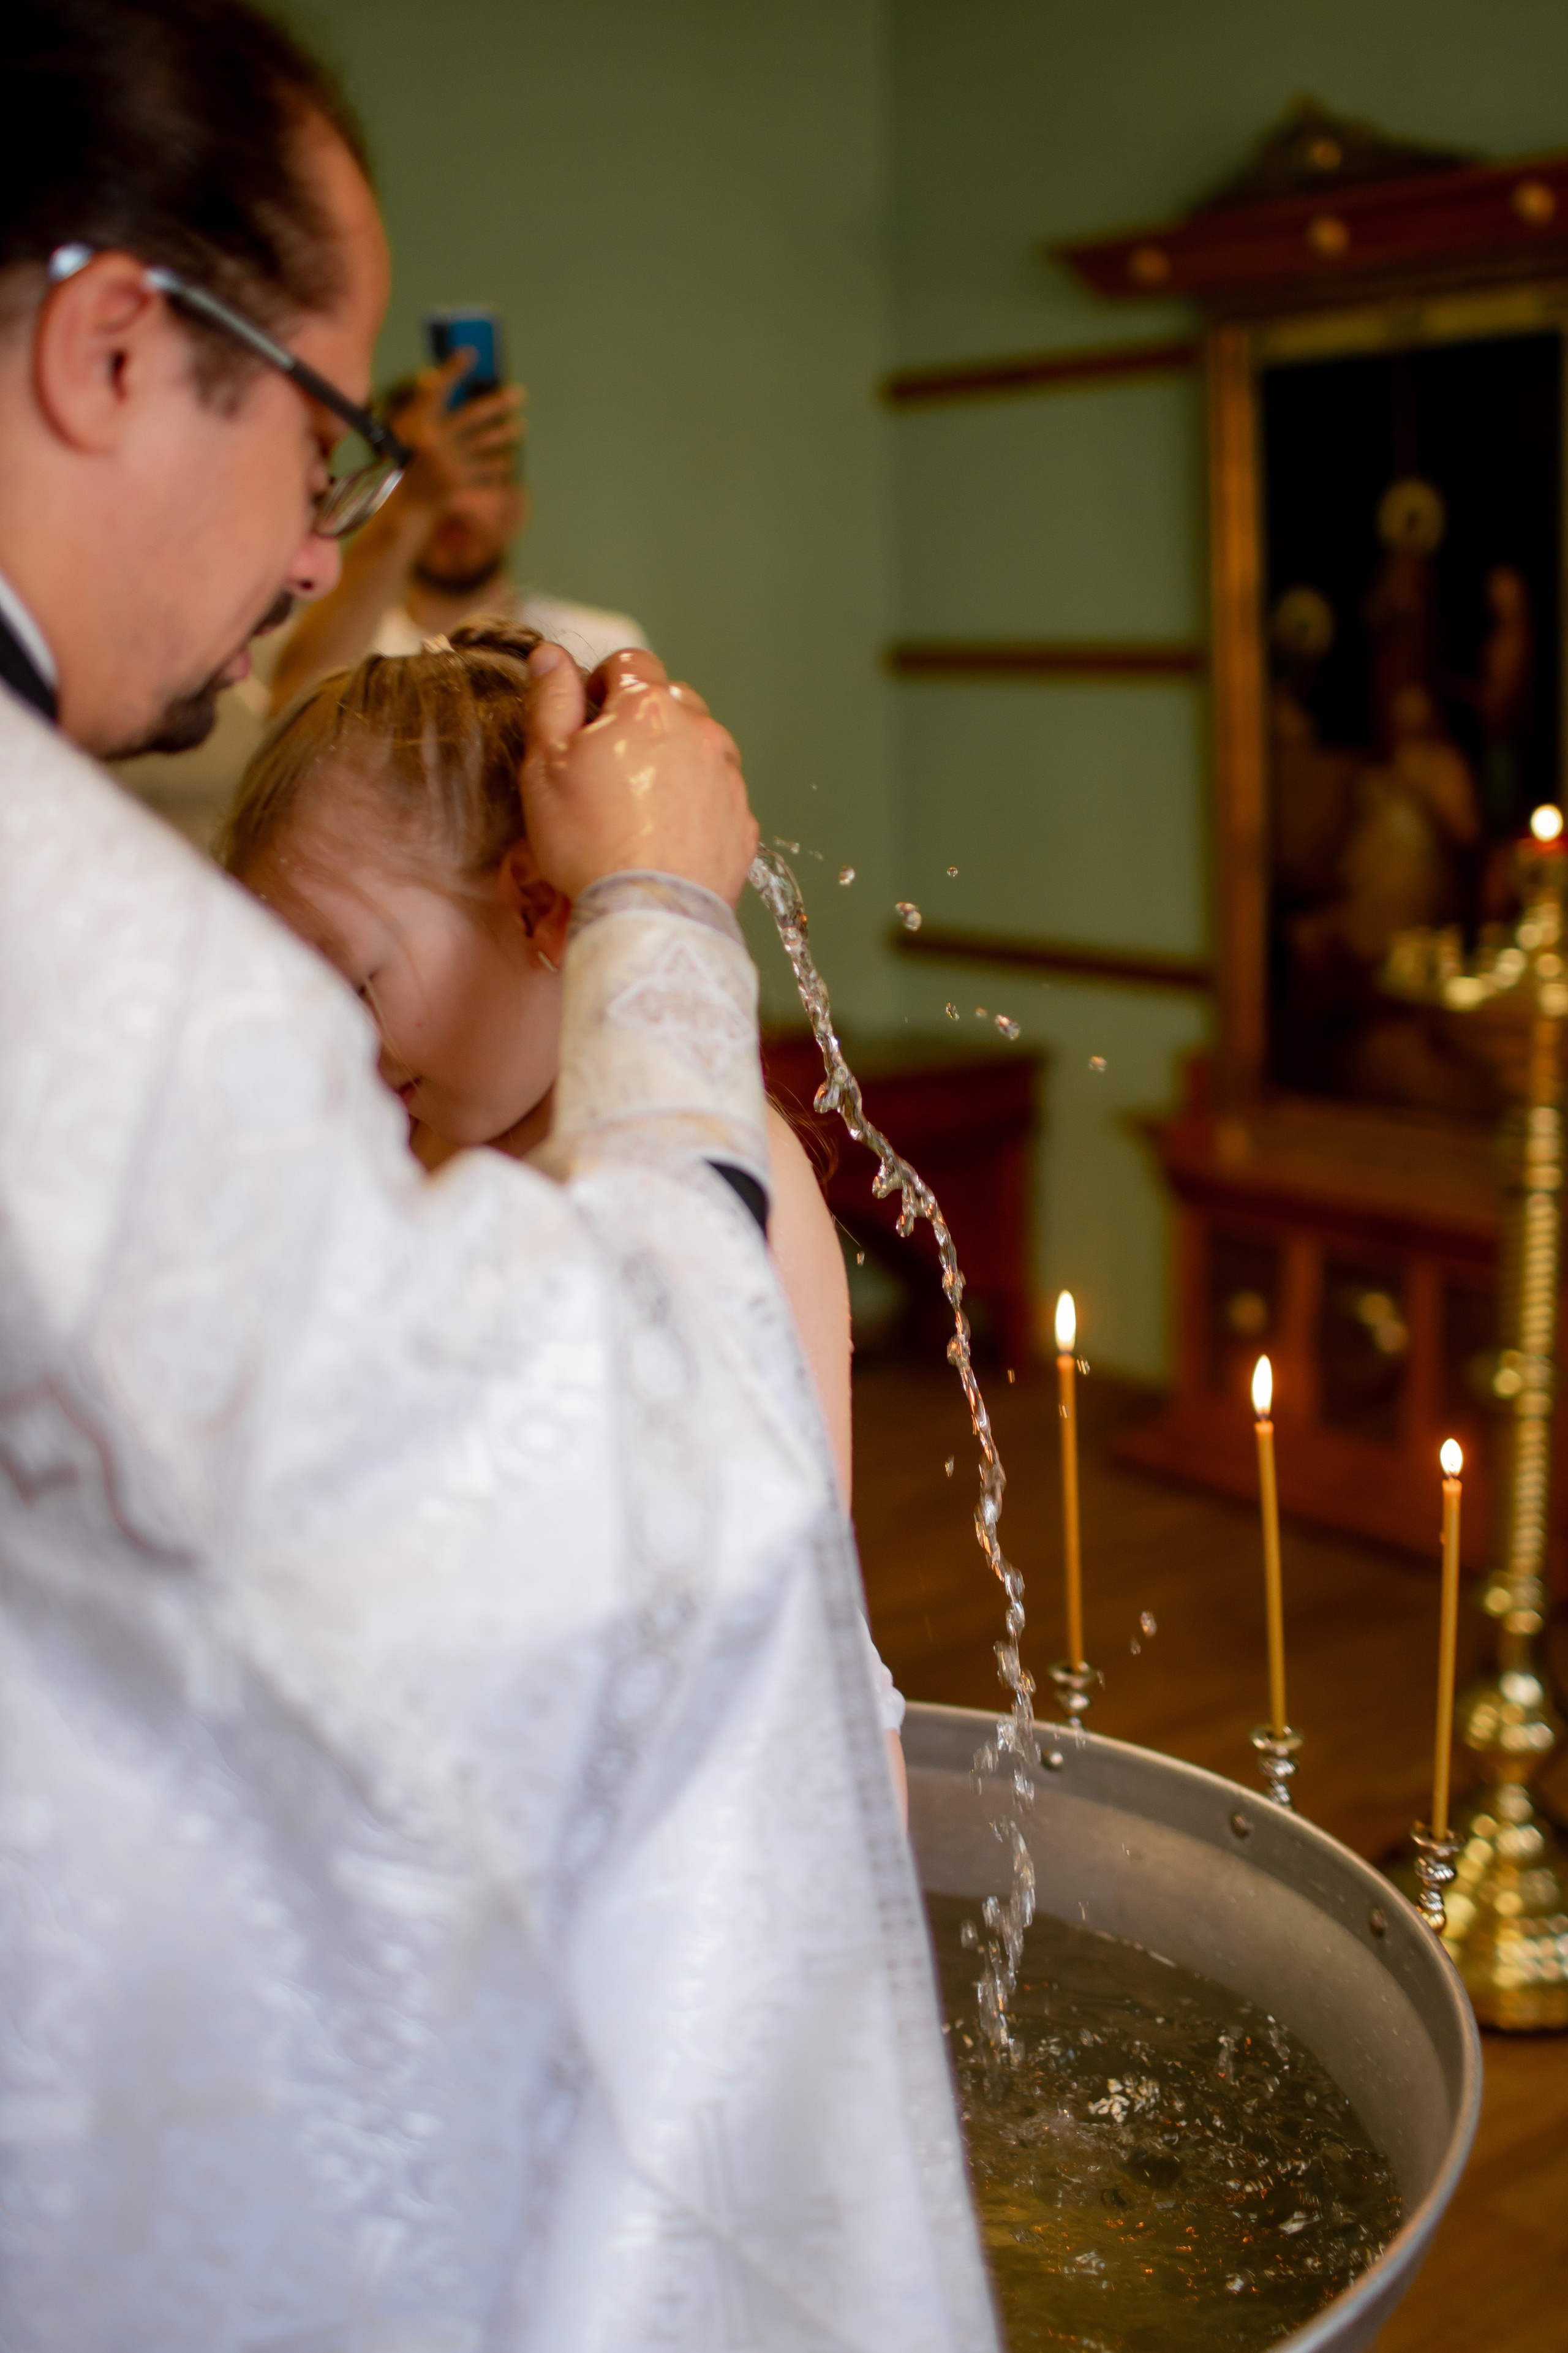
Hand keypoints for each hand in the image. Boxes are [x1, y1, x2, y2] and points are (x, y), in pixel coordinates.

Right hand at [388, 354, 525, 512]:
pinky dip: (500, 462)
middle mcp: (433, 441)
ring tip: (520, 425)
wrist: (409, 502)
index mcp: (417, 424)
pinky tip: (507, 456)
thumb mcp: (410, 428)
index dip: (453, 369)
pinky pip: (488, 469)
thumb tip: (439, 374)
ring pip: (486, 443)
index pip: (437, 390)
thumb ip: (426, 402)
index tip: (472, 353)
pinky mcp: (460, 484)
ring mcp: (448, 464)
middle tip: (520, 393)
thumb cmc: (413, 457)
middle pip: (472, 415)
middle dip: (498, 403)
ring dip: (506, 433)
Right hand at [520, 647, 758, 905]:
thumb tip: (550, 656)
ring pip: (699, 747)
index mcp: (649, 707)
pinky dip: (695, 803)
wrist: (646, 916)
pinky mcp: (742, 821)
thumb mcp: (546, 766)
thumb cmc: (588, 843)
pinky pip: (717, 795)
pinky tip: (665, 834)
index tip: (587, 719)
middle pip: (670, 702)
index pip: (630, 662)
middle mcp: (700, 732)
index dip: (602, 685)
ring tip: (638, 807)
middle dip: (640, 721)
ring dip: (672, 760)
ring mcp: (727, 777)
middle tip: (609, 768)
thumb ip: (550, 701)